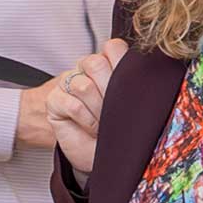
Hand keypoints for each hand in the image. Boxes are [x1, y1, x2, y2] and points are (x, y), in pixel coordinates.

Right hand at [23, 39, 127, 172]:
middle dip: (109, 91)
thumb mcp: (132, 106)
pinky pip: (72, 105)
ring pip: (84, 86)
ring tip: (105, 124)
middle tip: (117, 110)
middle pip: (96, 64)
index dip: (121, 65)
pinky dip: (87, 120)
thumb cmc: (115, 130)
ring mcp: (68, 83)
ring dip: (98, 110)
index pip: (113, 47)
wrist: (96, 154)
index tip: (129, 87)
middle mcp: (86, 70)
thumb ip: (135, 85)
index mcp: (107, 64)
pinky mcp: (55, 100)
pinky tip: (93, 128)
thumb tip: (148, 76)